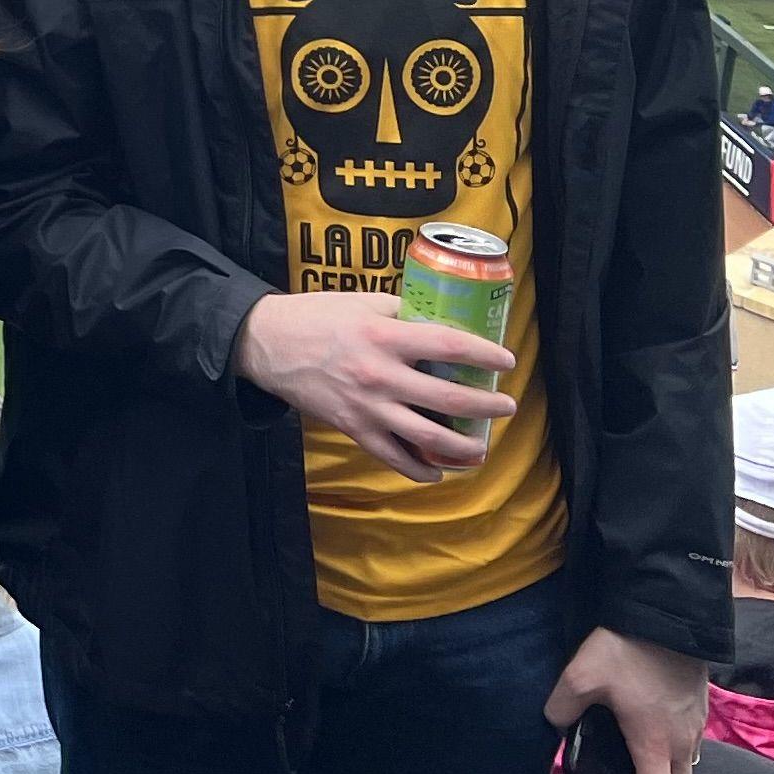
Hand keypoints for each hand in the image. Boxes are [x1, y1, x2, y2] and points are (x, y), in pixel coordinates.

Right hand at [230, 292, 514, 481]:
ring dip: (465, 448)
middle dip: (488, 406)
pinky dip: (421, 470)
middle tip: (505, 406)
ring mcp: (367, 407)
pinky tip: (438, 470)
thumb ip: (402, 314)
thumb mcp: (362, 303)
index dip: (485, 354)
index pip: (448, 346)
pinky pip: (394, 458)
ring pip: (429, 438)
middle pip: (450, 400)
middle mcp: (380, 375)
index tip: (507, 360)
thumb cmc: (316, 316)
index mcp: (384, 336)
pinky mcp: (353, 428)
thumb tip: (441, 323)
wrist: (267, 343)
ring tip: (482, 447)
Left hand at [543, 626, 705, 773]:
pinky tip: (651, 736)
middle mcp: (682, 744)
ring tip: (640, 772)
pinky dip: (675, 754)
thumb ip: (561, 706)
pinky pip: (691, 745)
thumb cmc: (628, 651)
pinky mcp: (700, 708)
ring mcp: (695, 726)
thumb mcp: (581, 677)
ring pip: (688, 769)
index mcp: (654, 746)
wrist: (669, 618)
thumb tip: (553, 723)